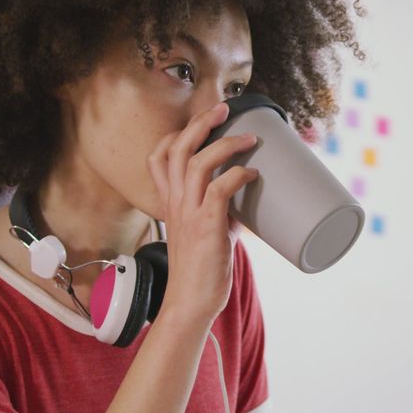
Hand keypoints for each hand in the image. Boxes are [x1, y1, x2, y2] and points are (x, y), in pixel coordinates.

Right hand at [146, 102, 259, 323]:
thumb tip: (248, 198)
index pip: (159, 157)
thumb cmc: (200, 271)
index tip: (201, 122)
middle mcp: (174, 204)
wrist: (191, 304)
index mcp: (170, 203)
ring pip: (197, 163)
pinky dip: (239, 175)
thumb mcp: (205, 233)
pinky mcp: (206, 227)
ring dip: (226, 144)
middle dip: (200, 123)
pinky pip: (220, 189)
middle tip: (223, 108)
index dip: (176, 133)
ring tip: (249, 138)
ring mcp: (188, 214)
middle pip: (177, 149)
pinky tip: (253, 175)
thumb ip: (221, 212)